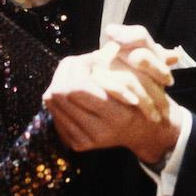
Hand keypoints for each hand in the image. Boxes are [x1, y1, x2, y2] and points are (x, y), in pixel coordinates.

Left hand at [43, 33, 180, 163]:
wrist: (144, 131)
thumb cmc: (144, 96)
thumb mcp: (141, 74)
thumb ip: (121, 61)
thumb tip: (96, 51)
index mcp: (116, 116)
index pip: (75, 87)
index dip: (78, 66)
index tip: (91, 59)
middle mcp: (98, 133)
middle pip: (58, 93)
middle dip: (65, 71)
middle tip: (79, 63)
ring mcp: (84, 141)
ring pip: (51, 101)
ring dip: (60, 81)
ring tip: (77, 74)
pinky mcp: (76, 144)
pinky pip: (53, 112)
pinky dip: (60, 98)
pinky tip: (75, 93)